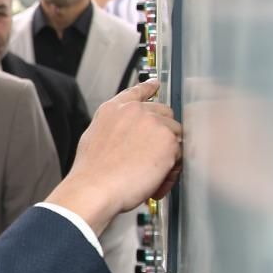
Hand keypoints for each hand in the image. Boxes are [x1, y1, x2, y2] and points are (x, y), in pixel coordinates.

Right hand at [48, 80, 180, 232]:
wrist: (95, 187)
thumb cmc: (92, 173)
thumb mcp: (94, 139)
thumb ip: (115, 129)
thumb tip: (127, 136)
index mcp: (113, 109)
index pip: (136, 92)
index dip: (148, 89)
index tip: (155, 85)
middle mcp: (134, 111)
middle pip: (164, 114)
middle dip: (163, 134)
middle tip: (152, 158)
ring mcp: (153, 122)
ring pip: (175, 136)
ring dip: (169, 155)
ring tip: (151, 175)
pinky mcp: (168, 140)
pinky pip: (180, 156)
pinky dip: (171, 172)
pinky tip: (155, 182)